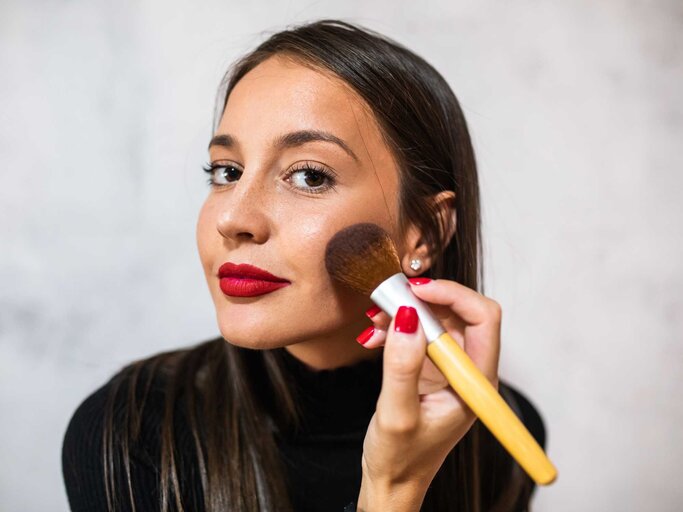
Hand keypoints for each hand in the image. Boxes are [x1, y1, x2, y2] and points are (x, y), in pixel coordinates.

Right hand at [356, 278, 501, 510]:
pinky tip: (374, 338)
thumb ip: (402, 367)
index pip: (483, 319)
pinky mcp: (430, 368)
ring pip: (435, 318)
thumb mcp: (397, 415)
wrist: (392, 480)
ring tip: (375, 324)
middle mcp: (468, 370)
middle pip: (459, 311)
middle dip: (423, 300)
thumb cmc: (401, 459)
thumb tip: (406, 317)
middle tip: (388, 301)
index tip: (417, 290)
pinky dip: (396, 327)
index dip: (454, 295)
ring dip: (404, 313)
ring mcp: (449, 368)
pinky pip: (417, 332)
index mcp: (476, 382)